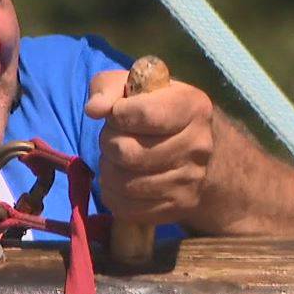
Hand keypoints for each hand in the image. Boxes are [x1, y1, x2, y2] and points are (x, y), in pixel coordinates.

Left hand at [84, 70, 212, 224]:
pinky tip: (120, 180)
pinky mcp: (179, 207)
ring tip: (117, 159)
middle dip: (108, 143)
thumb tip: (94, 109)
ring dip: (109, 169)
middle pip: (127, 152)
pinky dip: (113, 193)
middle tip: (114, 138)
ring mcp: (191, 180)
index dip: (117, 114)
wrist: (196, 149)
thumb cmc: (158, 109)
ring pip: (124, 182)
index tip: (117, 113)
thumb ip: (108, 87)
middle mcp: (199, 145)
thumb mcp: (134, 86)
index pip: (143, 114)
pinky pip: (127, 207)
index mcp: (193, 106)